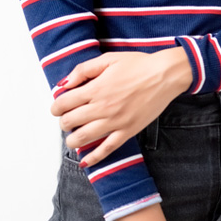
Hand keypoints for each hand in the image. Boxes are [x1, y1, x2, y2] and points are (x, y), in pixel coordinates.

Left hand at [50, 48, 191, 165]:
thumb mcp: (108, 59)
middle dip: (63, 122)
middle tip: (66, 119)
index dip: (56, 106)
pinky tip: (85, 160)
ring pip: (83, 138)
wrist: (164, 75)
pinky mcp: (127, 131)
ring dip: (71, 140)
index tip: (57, 107)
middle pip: (70, 121)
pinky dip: (93, 157)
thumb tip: (64, 83)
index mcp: (96, 88)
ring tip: (71, 137)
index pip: (64, 103)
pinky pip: (107, 149)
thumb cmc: (138, 65)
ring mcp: (115, 121)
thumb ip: (83, 70)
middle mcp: (102, 107)